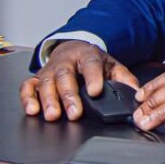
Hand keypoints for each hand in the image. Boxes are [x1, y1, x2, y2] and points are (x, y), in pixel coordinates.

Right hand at [19, 41, 138, 120]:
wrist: (73, 48)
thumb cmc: (91, 61)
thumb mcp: (110, 65)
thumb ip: (124, 78)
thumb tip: (136, 92)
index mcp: (87, 55)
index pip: (90, 64)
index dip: (93, 77)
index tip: (96, 91)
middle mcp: (66, 61)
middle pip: (65, 76)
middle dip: (69, 95)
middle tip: (74, 113)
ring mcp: (50, 69)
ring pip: (46, 82)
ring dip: (48, 100)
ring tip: (53, 115)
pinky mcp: (37, 77)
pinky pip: (28, 86)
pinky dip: (28, 98)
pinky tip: (32, 110)